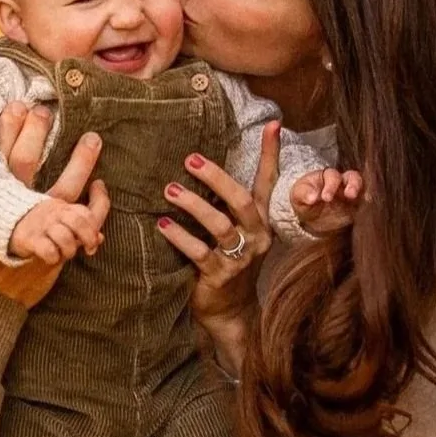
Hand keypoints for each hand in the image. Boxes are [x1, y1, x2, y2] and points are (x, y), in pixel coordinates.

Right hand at [10, 189, 108, 263]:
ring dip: (70, 250)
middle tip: (90, 249)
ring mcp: (41, 226)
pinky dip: (54, 257)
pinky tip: (50, 258)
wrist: (3, 226)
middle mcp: (53, 214)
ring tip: (65, 254)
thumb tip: (101, 238)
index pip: (86, 212)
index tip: (97, 239)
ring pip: (65, 237)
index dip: (95, 226)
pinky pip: (48, 250)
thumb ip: (82, 227)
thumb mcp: (61, 221)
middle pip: (78, 220)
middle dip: (89, 236)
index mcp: (62, 208)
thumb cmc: (40, 227)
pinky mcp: (29, 239)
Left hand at [158, 123, 277, 371]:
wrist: (231, 312)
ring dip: (193, 205)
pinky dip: (179, 237)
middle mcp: (255, 237)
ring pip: (219, 225)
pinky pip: (198, 252)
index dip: (271, 154)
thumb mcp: (234, 231)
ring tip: (169, 190)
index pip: (268, 182)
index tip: (273, 124)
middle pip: (241, 200)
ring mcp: (240, 258)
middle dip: (216, 177)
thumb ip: (226, 202)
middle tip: (189, 159)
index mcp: (261, 221)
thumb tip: (203, 165)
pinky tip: (162, 225)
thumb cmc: (228, 264)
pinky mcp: (220, 276)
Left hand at [290, 164, 363, 220]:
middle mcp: (343, 182)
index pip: (332, 176)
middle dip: (353, 184)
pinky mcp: (357, 206)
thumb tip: (312, 197)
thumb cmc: (306, 199)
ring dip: (362, 194)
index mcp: (327, 176)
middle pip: (353, 177)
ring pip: (362, 188)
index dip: (330, 186)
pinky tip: (366, 211)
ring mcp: (352, 193)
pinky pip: (364, 203)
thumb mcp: (299, 196)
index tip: (325, 198)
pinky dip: (366, 205)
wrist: (312, 217)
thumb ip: (304, 194)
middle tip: (350, 195)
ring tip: (361, 202)